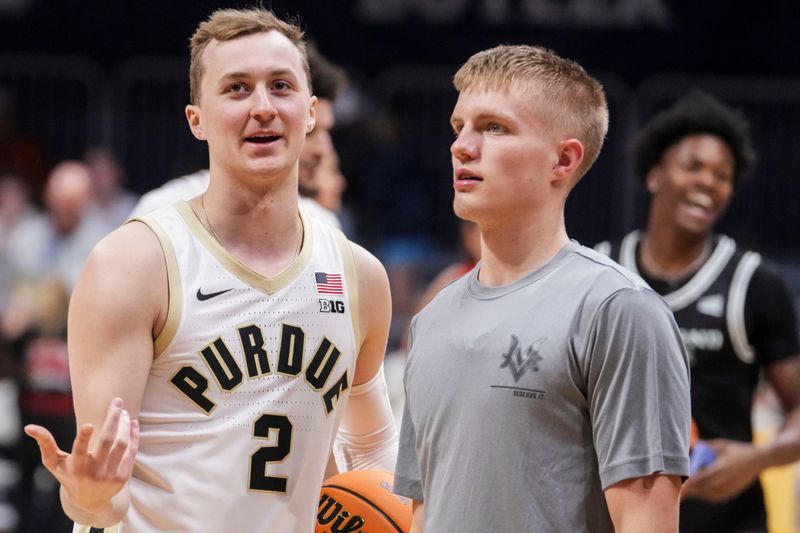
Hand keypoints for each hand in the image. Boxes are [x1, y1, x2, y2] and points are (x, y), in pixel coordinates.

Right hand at [24, 397, 139, 514]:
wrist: (90, 501)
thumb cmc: (69, 476)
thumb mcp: (54, 463)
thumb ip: (45, 444)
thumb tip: (28, 427)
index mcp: (76, 467)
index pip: (80, 451)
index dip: (84, 438)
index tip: (89, 424)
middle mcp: (94, 472)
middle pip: (107, 441)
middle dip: (113, 418)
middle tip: (118, 401)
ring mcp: (110, 475)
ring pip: (122, 444)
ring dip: (124, 425)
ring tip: (123, 411)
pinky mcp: (123, 476)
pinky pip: (131, 452)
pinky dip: (133, 436)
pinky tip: (132, 423)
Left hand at [681, 439, 763, 502]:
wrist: (759, 460)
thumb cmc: (738, 450)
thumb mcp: (722, 445)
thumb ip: (707, 446)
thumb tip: (693, 444)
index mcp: (721, 468)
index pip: (700, 478)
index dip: (689, 483)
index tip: (679, 484)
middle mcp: (725, 480)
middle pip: (702, 489)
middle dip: (689, 491)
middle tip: (677, 491)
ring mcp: (730, 487)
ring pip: (709, 495)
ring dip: (697, 494)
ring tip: (686, 492)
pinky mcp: (733, 492)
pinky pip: (717, 497)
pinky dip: (707, 496)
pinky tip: (700, 493)